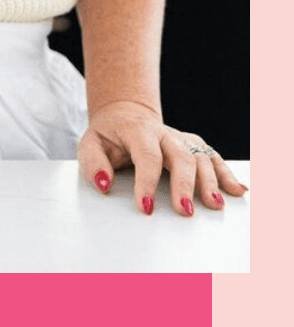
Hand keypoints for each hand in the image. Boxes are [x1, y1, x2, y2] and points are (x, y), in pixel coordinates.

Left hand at [78, 100, 248, 216]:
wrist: (124, 115)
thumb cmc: (108, 135)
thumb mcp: (90, 144)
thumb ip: (93, 163)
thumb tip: (103, 183)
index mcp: (138, 130)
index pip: (146, 156)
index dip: (146, 182)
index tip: (145, 208)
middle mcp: (164, 133)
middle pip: (181, 156)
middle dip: (184, 184)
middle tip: (184, 211)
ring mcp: (181, 138)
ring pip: (200, 156)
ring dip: (210, 180)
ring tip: (214, 204)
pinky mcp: (192, 145)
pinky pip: (212, 157)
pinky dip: (226, 173)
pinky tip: (237, 191)